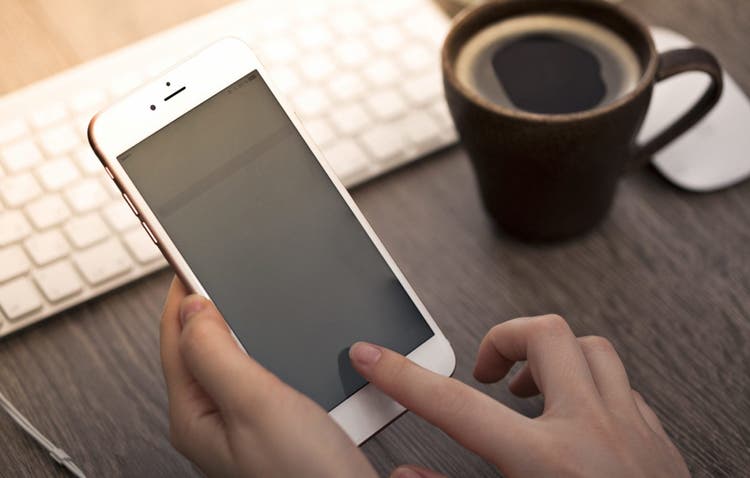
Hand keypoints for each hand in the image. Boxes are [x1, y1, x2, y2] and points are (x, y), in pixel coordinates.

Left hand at [160, 277, 375, 477]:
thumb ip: (217, 352)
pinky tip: (276, 335)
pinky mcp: (272, 425)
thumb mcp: (255, 403)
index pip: (174, 336)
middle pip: (197, 345)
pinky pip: (256, 373)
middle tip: (214, 266)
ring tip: (238, 290)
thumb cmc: (303, 476)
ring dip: (236, 323)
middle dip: (205, 303)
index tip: (188, 254)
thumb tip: (193, 307)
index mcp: (195, 412)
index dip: (181, 290)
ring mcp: (242, 423)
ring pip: (229, 357)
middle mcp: (213, 419)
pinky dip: (263, 345)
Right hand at [350, 314, 689, 477]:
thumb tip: (408, 474)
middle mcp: (592, 435)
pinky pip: (623, 386)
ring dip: (553, 355)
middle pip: (545, 335)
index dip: (403, 377)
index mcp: (546, 465)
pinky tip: (576, 414)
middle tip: (485, 369)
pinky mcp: (659, 442)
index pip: (455, 406)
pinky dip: (591, 386)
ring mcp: (633, 432)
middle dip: (503, 338)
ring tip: (530, 386)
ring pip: (592, 348)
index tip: (372, 357)